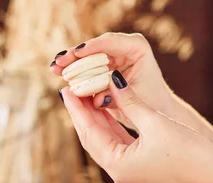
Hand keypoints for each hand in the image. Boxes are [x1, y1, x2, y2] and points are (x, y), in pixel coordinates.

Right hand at [50, 33, 172, 112]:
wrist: (157, 110)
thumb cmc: (151, 104)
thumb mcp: (134, 99)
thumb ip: (116, 94)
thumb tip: (97, 96)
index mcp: (136, 48)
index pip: (110, 42)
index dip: (91, 47)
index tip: (76, 53)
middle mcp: (123, 48)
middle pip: (94, 48)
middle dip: (75, 55)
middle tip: (59, 62)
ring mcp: (113, 57)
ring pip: (88, 57)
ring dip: (71, 63)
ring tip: (55, 68)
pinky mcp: (105, 68)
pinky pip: (87, 68)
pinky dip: (74, 72)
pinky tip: (60, 74)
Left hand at [60, 70, 212, 182]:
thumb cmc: (188, 151)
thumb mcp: (155, 122)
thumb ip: (129, 102)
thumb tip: (110, 81)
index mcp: (118, 165)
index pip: (89, 133)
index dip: (77, 110)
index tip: (65, 90)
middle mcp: (118, 173)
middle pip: (93, 139)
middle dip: (83, 114)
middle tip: (71, 89)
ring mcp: (127, 174)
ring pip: (105, 142)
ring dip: (96, 119)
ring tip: (84, 95)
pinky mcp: (137, 170)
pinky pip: (117, 146)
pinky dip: (111, 128)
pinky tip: (105, 110)